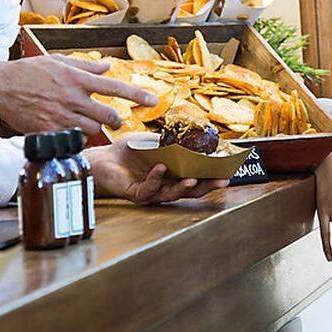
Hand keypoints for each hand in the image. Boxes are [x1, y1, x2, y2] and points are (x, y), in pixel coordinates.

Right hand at [0, 54, 157, 135]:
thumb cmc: (28, 72)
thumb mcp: (58, 62)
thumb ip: (85, 67)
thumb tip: (107, 66)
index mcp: (76, 79)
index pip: (114, 87)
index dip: (137, 95)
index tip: (154, 100)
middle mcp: (72, 98)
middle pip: (108, 115)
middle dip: (115, 120)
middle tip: (113, 119)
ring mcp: (60, 116)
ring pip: (92, 130)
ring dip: (94, 128)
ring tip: (82, 121)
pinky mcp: (49, 131)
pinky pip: (72, 140)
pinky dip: (75, 137)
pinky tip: (67, 130)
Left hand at [85, 138, 229, 204]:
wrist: (103, 157)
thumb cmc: (128, 150)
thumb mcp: (153, 141)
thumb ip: (170, 142)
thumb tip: (191, 136)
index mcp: (173, 174)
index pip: (197, 177)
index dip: (212, 175)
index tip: (228, 170)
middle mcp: (166, 186)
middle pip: (191, 190)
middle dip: (207, 185)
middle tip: (222, 180)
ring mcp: (153, 192)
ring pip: (173, 194)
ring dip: (184, 186)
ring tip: (194, 179)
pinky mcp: (137, 194)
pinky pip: (150, 189)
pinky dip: (156, 178)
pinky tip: (161, 168)